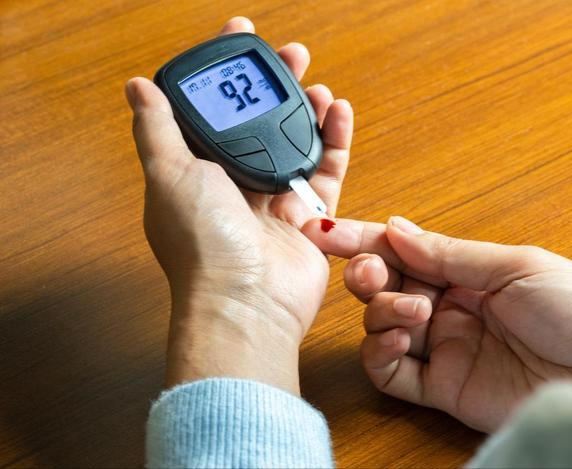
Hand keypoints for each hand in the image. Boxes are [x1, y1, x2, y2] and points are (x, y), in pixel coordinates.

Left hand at [126, 17, 352, 394]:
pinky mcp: (307, 217)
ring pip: (294, 143)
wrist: (246, 301)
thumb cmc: (202, 244)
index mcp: (196, 172)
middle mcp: (233, 185)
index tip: (240, 39)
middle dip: (274, 86)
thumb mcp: (169, 173)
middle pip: (258, 123)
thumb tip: (139, 87)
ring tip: (315, 84)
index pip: (212, 110)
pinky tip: (338, 112)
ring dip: (306, 109)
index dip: (226, 74)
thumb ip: (157, 127)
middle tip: (290, 57)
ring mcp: (272, 201)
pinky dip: (334, 140)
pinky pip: (325, 171)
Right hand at [304, 216, 571, 430]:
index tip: (325, 229)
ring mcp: (445, 348)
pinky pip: (391, 372)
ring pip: (381, 326)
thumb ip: (449, 253)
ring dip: (382, 311)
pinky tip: (401, 339)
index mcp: (469, 273)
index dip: (363, 238)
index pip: (404, 250)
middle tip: (370, 271)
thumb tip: (396, 227)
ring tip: (415, 310)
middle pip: (385, 286)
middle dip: (367, 272)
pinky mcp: (443, 388)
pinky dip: (381, 353)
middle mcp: (451, 308)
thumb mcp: (516, 266)